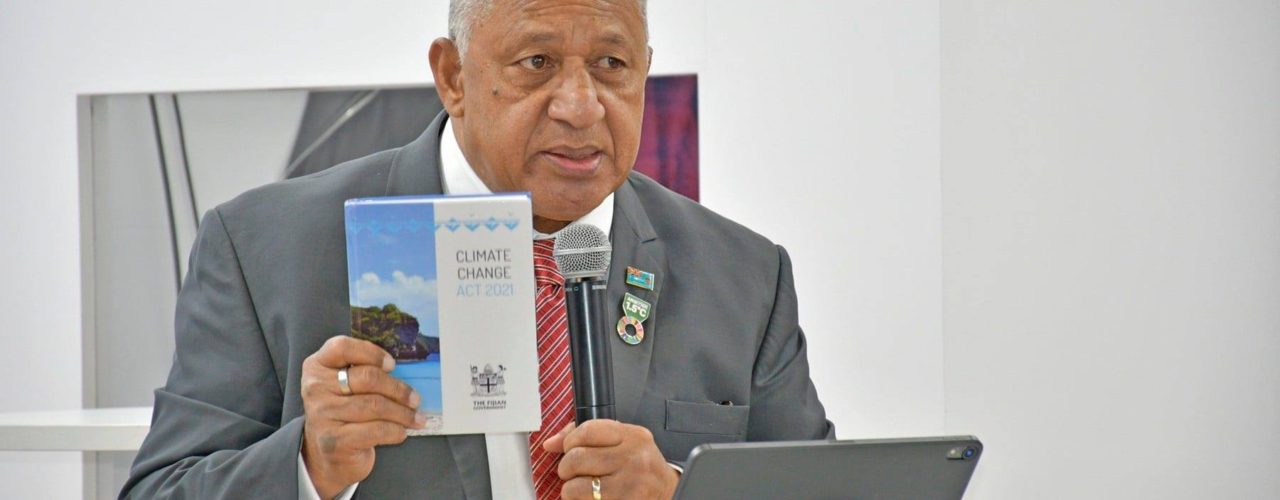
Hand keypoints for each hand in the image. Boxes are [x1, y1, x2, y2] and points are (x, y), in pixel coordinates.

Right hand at [300, 336, 425, 498]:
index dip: (371, 353)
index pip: (342, 347)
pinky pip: (376, 430)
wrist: (327, 455)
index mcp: (317, 366)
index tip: (392, 365)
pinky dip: (395, 431)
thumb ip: (365, 372)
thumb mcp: (345, 387)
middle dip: (398, 389)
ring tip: (416, 418)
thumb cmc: (344, 414)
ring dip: (403, 413)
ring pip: (375, 405)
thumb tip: (407, 371)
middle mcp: (316, 388)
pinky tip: (401, 432)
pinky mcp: (334, 440)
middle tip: (415, 399)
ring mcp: (322, 415)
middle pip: (367, 378)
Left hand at [544, 420, 679, 498]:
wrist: (669, 493)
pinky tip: (591, 498)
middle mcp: (634, 458)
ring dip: (571, 490)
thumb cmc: (641, 469)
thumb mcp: (623, 443)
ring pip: (576, 486)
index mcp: (633, 436)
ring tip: (581, 489)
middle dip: (566, 468)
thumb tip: (551, 443)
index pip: (587, 430)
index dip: (569, 441)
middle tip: (572, 473)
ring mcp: (630, 484)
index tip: (569, 450)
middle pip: (577, 458)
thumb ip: (587, 437)